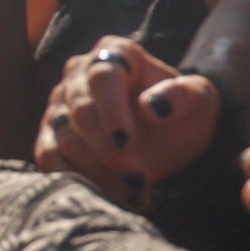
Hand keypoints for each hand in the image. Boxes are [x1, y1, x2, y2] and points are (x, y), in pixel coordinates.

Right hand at [33, 36, 218, 210]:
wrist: (172, 138)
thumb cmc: (184, 112)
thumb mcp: (201, 99)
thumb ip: (184, 96)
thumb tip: (152, 107)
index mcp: (115, 54)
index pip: (103, 77)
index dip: (111, 110)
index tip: (126, 142)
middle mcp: (79, 74)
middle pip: (79, 111)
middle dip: (108, 152)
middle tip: (139, 179)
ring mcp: (60, 105)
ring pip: (63, 140)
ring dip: (97, 173)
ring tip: (134, 193)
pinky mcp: (51, 136)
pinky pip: (48, 158)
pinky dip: (74, 180)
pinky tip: (108, 196)